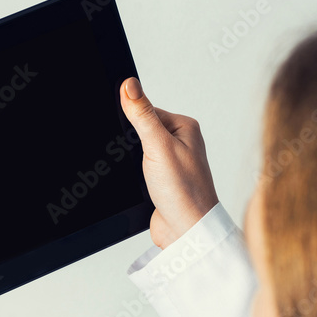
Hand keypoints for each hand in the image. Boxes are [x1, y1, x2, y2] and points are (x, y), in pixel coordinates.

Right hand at [119, 77, 219, 248]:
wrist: (187, 232)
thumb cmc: (184, 191)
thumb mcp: (158, 147)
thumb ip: (142, 115)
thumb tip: (129, 84)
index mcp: (185, 126)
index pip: (147, 110)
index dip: (132, 123)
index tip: (133, 141)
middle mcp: (180, 142)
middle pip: (140, 130)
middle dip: (131, 145)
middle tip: (140, 161)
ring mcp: (171, 161)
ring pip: (137, 150)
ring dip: (132, 162)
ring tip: (145, 175)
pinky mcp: (161, 179)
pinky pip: (138, 167)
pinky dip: (133, 173)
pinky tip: (141, 183)